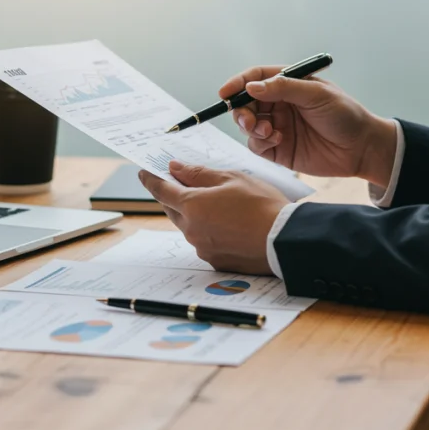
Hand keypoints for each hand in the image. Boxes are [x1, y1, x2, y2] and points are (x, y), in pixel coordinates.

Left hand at [138, 161, 288, 275]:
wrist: (284, 241)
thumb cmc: (262, 205)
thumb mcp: (231, 178)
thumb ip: (198, 173)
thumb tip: (175, 168)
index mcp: (192, 205)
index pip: (161, 190)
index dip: (151, 180)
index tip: (144, 173)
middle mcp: (191, 230)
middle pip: (173, 210)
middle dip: (174, 196)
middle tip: (181, 183)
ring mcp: (202, 248)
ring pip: (189, 227)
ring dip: (194, 214)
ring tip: (217, 205)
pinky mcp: (215, 262)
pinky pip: (203, 242)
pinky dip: (208, 231)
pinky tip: (228, 224)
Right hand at [221, 66, 397, 187]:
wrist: (361, 148)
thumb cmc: (344, 114)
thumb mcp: (317, 94)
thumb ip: (283, 88)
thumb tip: (252, 87)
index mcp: (288, 85)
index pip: (256, 79)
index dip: (238, 83)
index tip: (225, 92)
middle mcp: (279, 104)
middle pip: (246, 103)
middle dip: (241, 110)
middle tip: (248, 120)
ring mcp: (277, 127)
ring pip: (248, 125)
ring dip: (251, 127)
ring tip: (268, 131)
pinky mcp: (278, 149)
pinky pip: (256, 145)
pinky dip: (260, 142)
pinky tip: (277, 140)